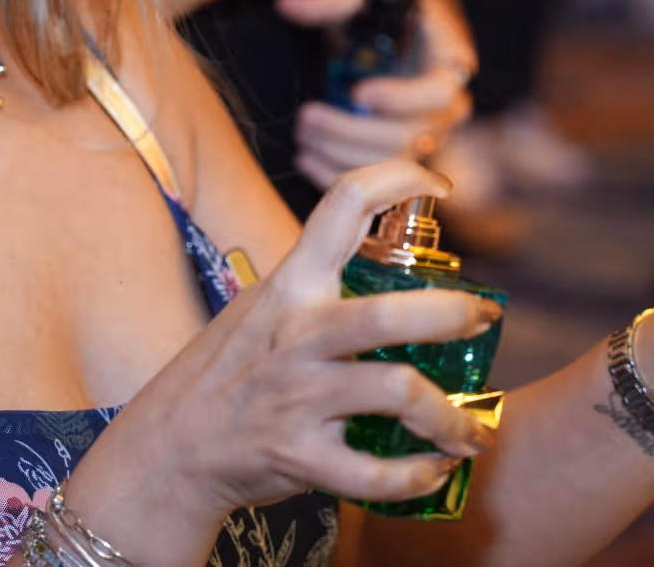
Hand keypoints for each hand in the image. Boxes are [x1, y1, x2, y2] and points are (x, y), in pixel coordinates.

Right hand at [62, 161, 499, 565]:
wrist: (170, 445)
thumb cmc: (230, 370)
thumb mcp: (265, 308)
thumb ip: (319, 287)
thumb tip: (393, 267)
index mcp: (292, 284)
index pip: (345, 202)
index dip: (401, 177)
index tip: (441, 186)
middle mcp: (298, 334)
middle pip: (390, 312)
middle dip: (454, 315)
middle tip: (483, 319)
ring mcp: (299, 396)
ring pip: (398, 391)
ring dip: (450, 417)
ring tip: (472, 430)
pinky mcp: (300, 456)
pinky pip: (375, 474)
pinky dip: (416, 476)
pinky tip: (432, 470)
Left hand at [278, 0, 475, 189]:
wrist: (403, 34)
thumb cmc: (391, 13)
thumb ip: (330, 2)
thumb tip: (286, 2)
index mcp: (448, 66)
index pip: (437, 93)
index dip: (399, 98)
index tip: (357, 93)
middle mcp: (445, 110)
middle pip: (409, 137)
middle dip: (351, 131)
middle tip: (307, 117)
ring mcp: (426, 138)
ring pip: (390, 165)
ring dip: (341, 154)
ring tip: (302, 135)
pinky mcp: (402, 156)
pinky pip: (378, 184)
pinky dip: (339, 174)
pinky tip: (305, 159)